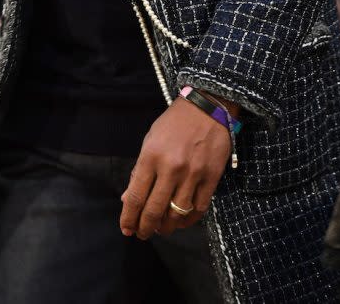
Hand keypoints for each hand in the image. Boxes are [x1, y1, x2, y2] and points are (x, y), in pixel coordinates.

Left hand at [120, 97, 230, 239]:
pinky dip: (188, 220)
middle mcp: (171, 167)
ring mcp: (193, 174)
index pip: (136, 197)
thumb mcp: (150, 141)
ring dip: (167, 227)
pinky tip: (181, 221)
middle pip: (155, 210)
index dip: (129, 218)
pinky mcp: (211, 177)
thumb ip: (139, 171)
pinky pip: (199, 209)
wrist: (207, 106)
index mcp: (151, 156)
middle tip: (143, 233)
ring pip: (177, 214)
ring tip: (162, 229)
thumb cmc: (173, 124)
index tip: (127, 229)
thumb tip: (129, 201)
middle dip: (146, 228)